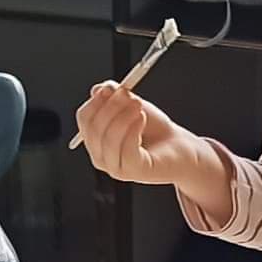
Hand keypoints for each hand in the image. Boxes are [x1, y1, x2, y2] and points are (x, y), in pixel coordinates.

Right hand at [76, 83, 210, 193]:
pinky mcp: (134, 172)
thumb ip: (113, 96)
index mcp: (96, 140)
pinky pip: (126, 149)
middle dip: (110, 108)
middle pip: (93, 129)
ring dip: (123, 117)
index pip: (84, 119)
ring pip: (108, 139)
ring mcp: (116, 168)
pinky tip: (141, 119)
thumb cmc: (154, 129)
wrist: (177, 145)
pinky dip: (132, 130)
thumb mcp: (130, 106)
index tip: (108, 88)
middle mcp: (101, 157)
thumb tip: (99, 89)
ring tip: (138, 106)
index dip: (95, 102)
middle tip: (127, 95)